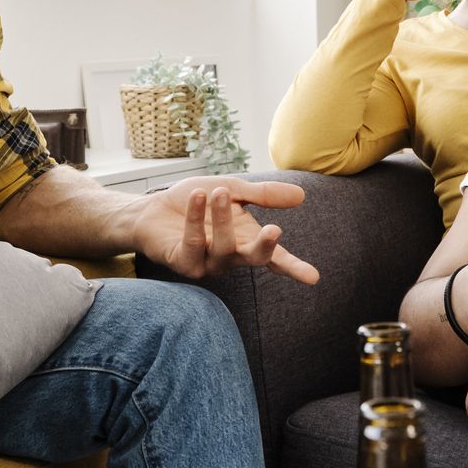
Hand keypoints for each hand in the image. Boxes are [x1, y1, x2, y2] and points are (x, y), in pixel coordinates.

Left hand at [134, 177, 318, 282]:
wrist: (153, 208)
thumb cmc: (196, 202)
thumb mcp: (233, 190)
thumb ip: (263, 195)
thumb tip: (301, 196)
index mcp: (246, 240)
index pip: (275, 258)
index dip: (294, 267)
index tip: (314, 277)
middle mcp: (231, 257)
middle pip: (255, 259)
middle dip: (265, 246)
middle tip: (275, 229)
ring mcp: (207, 263)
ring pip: (223, 247)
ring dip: (222, 217)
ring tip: (218, 192)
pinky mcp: (183, 263)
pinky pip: (194, 243)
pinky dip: (196, 218)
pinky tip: (198, 197)